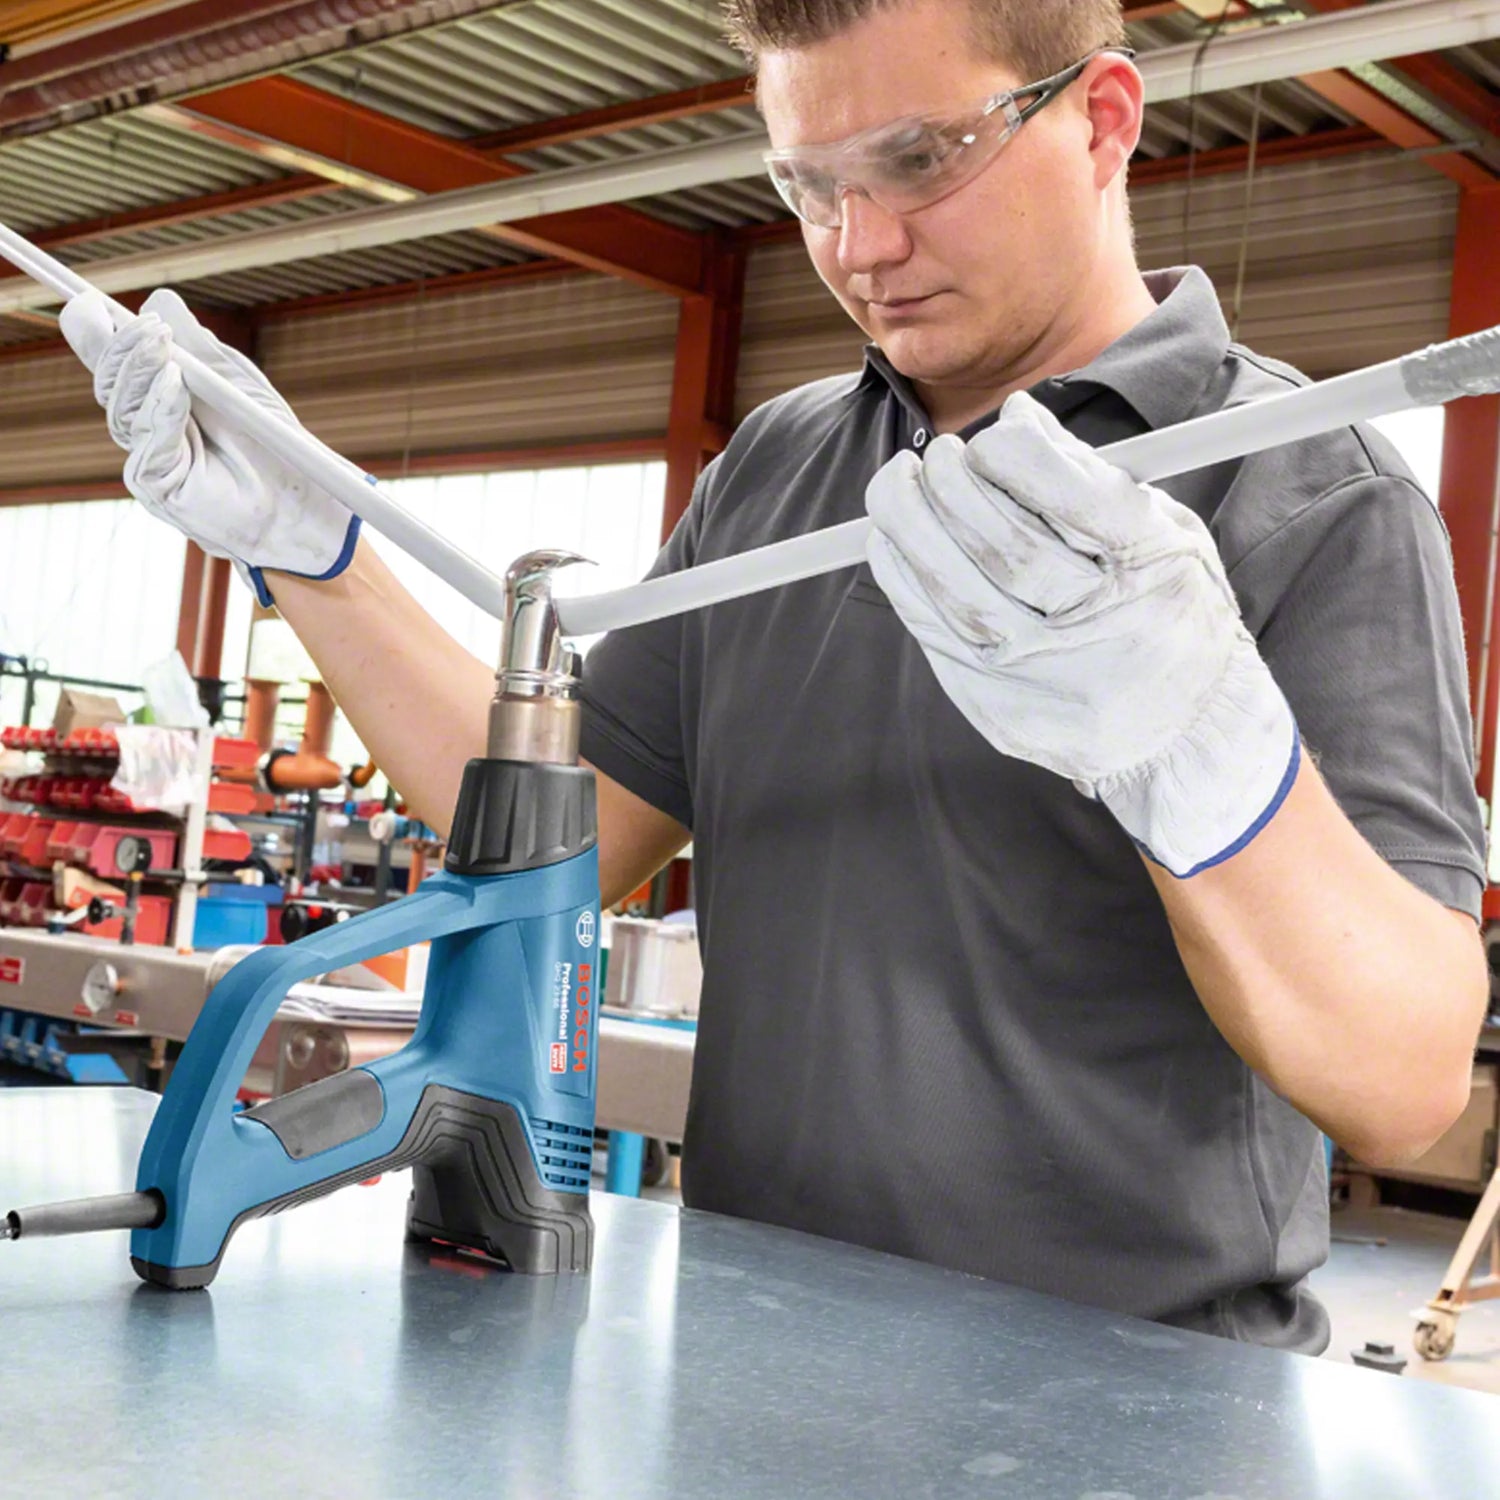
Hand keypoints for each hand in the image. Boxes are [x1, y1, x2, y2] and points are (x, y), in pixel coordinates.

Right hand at [59, 288, 358, 604]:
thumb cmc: (270, 441)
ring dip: (142, 373)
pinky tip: (175, 386)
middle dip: (121, 349)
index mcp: (156, 396)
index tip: (86, 300)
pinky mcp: (158, 486)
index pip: (115, 361)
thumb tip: (157, 301)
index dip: (97, 333)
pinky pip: (149, 443)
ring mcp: (147, 457)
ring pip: (123, 409)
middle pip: (110, 383)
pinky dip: (162, 409)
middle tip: (147, 326)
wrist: (300, 499)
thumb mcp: (234, 381)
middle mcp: (145, 426)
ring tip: (163, 348)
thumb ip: (197, 346)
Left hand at [865, 390, 1297, 876]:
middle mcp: (1099, 629)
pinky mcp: (999, 709)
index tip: (994, 437)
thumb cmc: (1170, 613)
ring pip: (955, 591)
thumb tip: (1014, 416)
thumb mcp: (1165, 533)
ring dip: (910, 523)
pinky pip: (931, 632)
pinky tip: (892, 537)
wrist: (1181, 732)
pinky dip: (901, 575)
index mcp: (1154, 570)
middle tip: (938, 453)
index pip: (1075, 500)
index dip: (1017, 457)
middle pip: (1004, 547)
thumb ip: (1089, 476)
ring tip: (900, 480)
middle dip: (954, 484)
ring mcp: (1044, 677)